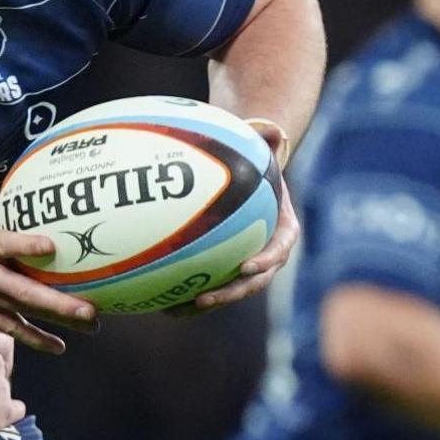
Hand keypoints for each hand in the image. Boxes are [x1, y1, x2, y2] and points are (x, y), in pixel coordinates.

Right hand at [0, 125, 96, 352]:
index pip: (4, 244)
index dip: (27, 247)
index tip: (53, 247)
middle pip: (24, 291)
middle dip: (60, 303)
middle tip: (92, 309)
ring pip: (23, 314)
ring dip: (57, 323)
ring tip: (90, 326)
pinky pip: (10, 328)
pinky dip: (35, 339)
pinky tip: (60, 347)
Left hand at [175, 119, 299, 314]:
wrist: (249, 180)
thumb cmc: (254, 163)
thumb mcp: (262, 147)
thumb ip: (267, 139)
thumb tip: (271, 130)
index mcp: (282, 229)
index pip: (280, 249)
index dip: (266, 261)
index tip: (246, 266)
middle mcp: (266, 253)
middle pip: (252, 281)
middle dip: (230, 293)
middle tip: (204, 298)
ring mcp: (244, 264)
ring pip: (227, 290)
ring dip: (204, 304)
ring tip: (175, 310)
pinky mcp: (223, 269)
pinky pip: (207, 285)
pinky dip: (186, 296)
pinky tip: (157, 302)